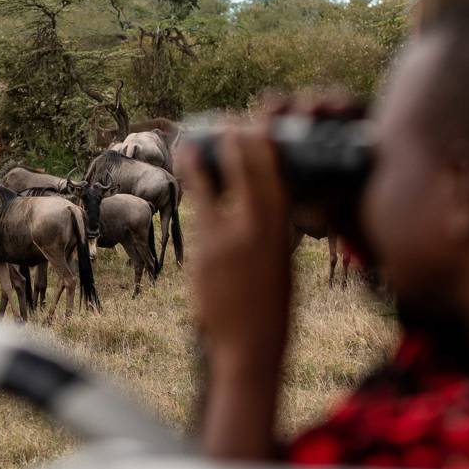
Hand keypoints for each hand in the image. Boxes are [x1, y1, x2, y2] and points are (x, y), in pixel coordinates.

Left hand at [178, 117, 292, 364]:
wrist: (248, 347)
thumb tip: (261, 206)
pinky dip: (192, 190)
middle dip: (236, 141)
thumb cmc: (271, 308)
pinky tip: (185, 176)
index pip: (275, 177)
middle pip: (247, 171)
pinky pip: (196, 212)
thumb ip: (273, 233)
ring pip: (211, 187)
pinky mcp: (202, 253)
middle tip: (228, 121)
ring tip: (191, 141)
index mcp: (282, 232)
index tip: (257, 125)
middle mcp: (256, 230)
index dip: (265, 146)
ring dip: (201, 160)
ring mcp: (226, 240)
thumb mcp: (282, 265)